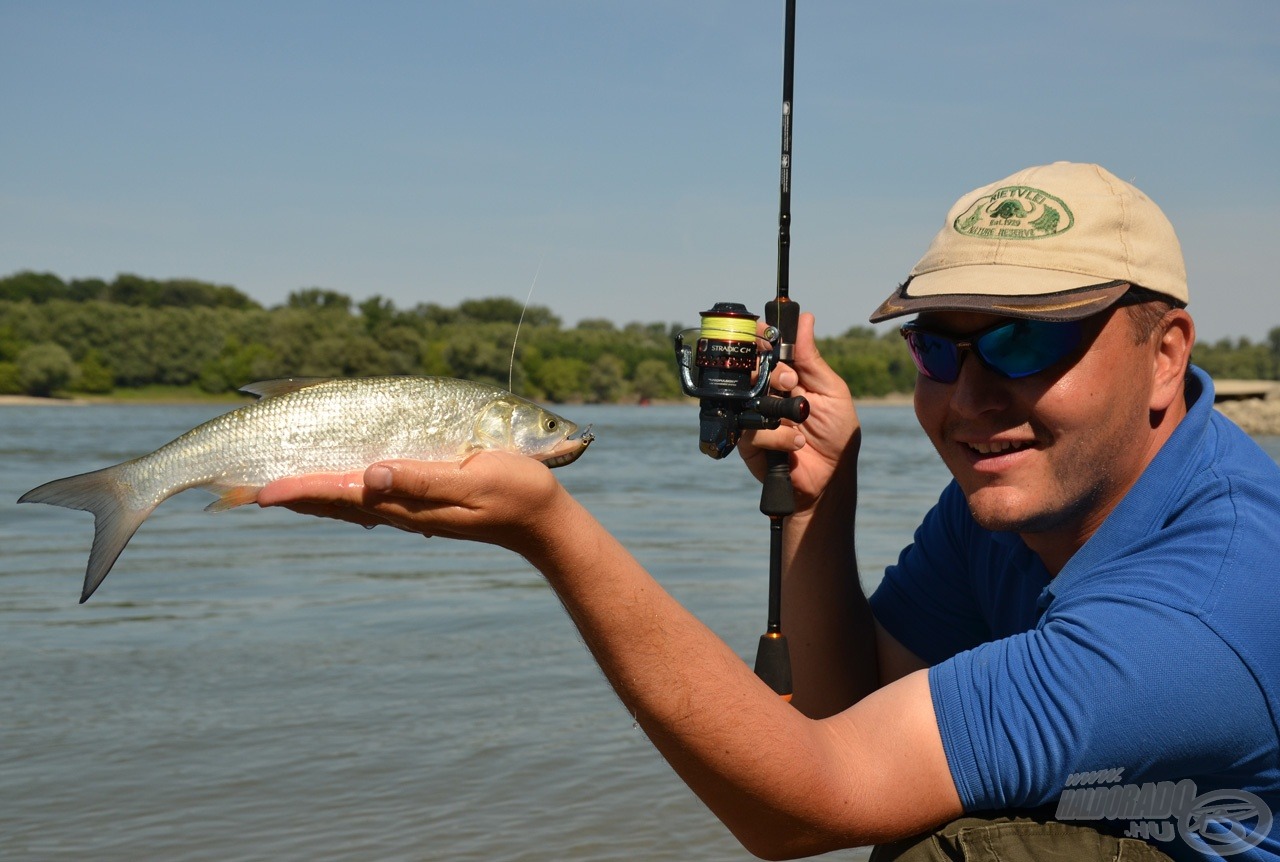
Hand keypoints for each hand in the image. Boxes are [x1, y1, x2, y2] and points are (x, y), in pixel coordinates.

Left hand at [256, 451, 568, 557]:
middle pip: (330, 501)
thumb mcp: (474, 480)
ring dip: (302, 494)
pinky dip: (332, 492)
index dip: (298, 489)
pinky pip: (364, 498)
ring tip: (262, 486)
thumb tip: (370, 475)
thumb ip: (423, 479)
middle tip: (234, 486)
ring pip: (342, 501)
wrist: (543, 520)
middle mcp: (399, 509)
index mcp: (408, 503)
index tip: (257, 490)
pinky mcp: (418, 501)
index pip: (341, 494)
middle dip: (285, 492)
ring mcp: (407, 508)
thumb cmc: (517, 492)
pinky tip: (323, 486)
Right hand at [738, 312, 859, 510]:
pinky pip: (752, 429)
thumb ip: (813, 358)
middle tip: (790, 381)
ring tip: (799, 416)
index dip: (763, 337)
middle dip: (772, 371)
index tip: (764, 330)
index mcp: (787, 376)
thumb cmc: (836, 435)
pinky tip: (797, 443)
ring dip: (776, 403)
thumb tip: (805, 318)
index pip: (767, 348)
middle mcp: (767, 393)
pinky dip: (779, 436)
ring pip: (748, 395)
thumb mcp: (832, 390)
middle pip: (752, 367)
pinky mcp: (748, 442)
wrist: (830, 478)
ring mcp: (756, 416)